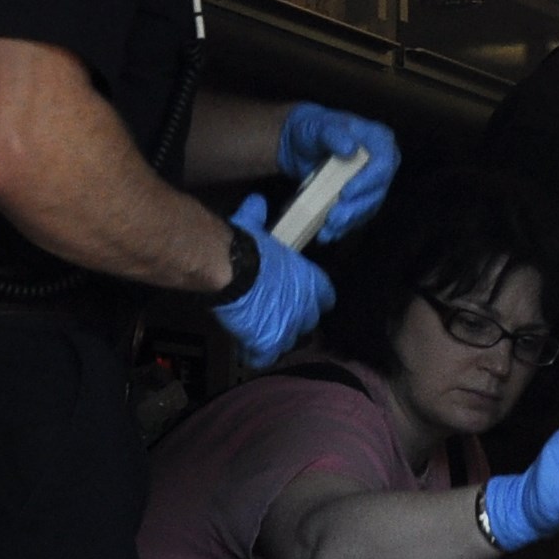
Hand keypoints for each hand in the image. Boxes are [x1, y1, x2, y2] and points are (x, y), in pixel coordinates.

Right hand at [214, 195, 332, 366]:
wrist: (231, 267)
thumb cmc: (247, 245)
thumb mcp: (256, 227)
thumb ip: (260, 217)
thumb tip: (256, 201)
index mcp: (310, 281)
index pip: (326, 296)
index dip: (314, 298)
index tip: (304, 298)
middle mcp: (305, 308)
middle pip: (309, 322)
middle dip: (296, 320)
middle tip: (277, 315)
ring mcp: (288, 328)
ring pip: (289, 341)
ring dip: (277, 338)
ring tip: (262, 333)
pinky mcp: (267, 343)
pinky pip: (265, 357)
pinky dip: (256, 355)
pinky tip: (247, 349)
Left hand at [277, 104, 400, 238]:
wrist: (299, 145)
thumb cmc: (312, 130)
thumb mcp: (319, 127)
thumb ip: (334, 135)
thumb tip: (350, 149)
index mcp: (379, 141)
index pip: (384, 164)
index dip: (368, 182)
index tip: (346, 192)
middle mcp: (382, 164)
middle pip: (377, 192)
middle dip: (355, 208)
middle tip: (333, 218)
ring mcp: (372, 184)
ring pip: (368, 208)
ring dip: (348, 222)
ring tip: (327, 230)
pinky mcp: (360, 199)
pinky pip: (357, 217)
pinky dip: (342, 228)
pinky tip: (326, 234)